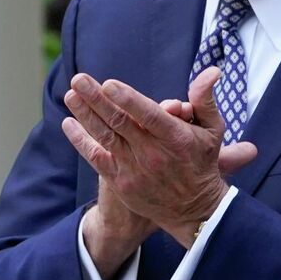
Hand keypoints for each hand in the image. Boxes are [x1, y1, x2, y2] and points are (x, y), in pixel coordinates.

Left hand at [61, 68, 252, 246]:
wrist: (193, 209)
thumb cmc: (201, 161)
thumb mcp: (212, 131)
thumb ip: (205, 100)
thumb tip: (212, 70)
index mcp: (176, 138)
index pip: (149, 116)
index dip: (128, 100)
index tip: (109, 84)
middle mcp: (152, 153)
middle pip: (120, 122)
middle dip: (96, 100)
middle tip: (78, 80)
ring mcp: (134, 168)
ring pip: (105, 137)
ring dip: (85, 114)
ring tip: (70, 95)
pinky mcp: (120, 181)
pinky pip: (96, 157)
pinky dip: (81, 140)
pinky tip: (68, 123)